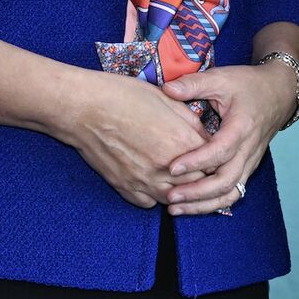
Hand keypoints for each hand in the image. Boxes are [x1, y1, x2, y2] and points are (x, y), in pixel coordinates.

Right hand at [59, 71, 211, 207]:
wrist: (83, 108)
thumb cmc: (122, 96)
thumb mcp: (165, 99)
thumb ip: (190, 121)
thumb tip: (205, 135)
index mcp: (180, 142)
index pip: (213, 161)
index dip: (214, 155)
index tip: (211, 150)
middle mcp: (166, 168)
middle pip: (197, 183)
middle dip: (200, 174)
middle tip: (196, 163)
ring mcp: (144, 182)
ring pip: (175, 198)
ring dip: (179, 188)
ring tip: (175, 173)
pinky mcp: (124, 189)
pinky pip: (148, 203)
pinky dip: (154, 195)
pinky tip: (152, 179)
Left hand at [157, 61, 293, 215]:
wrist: (278, 92)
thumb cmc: (249, 85)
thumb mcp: (222, 78)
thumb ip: (194, 83)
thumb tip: (166, 89)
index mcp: (242, 127)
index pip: (220, 151)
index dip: (197, 162)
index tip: (172, 167)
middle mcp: (248, 150)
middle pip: (226, 181)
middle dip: (197, 192)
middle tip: (170, 195)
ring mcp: (250, 162)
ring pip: (230, 193)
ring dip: (203, 205)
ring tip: (176, 209)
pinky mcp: (247, 168)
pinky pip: (233, 192)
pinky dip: (213, 203)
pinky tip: (192, 206)